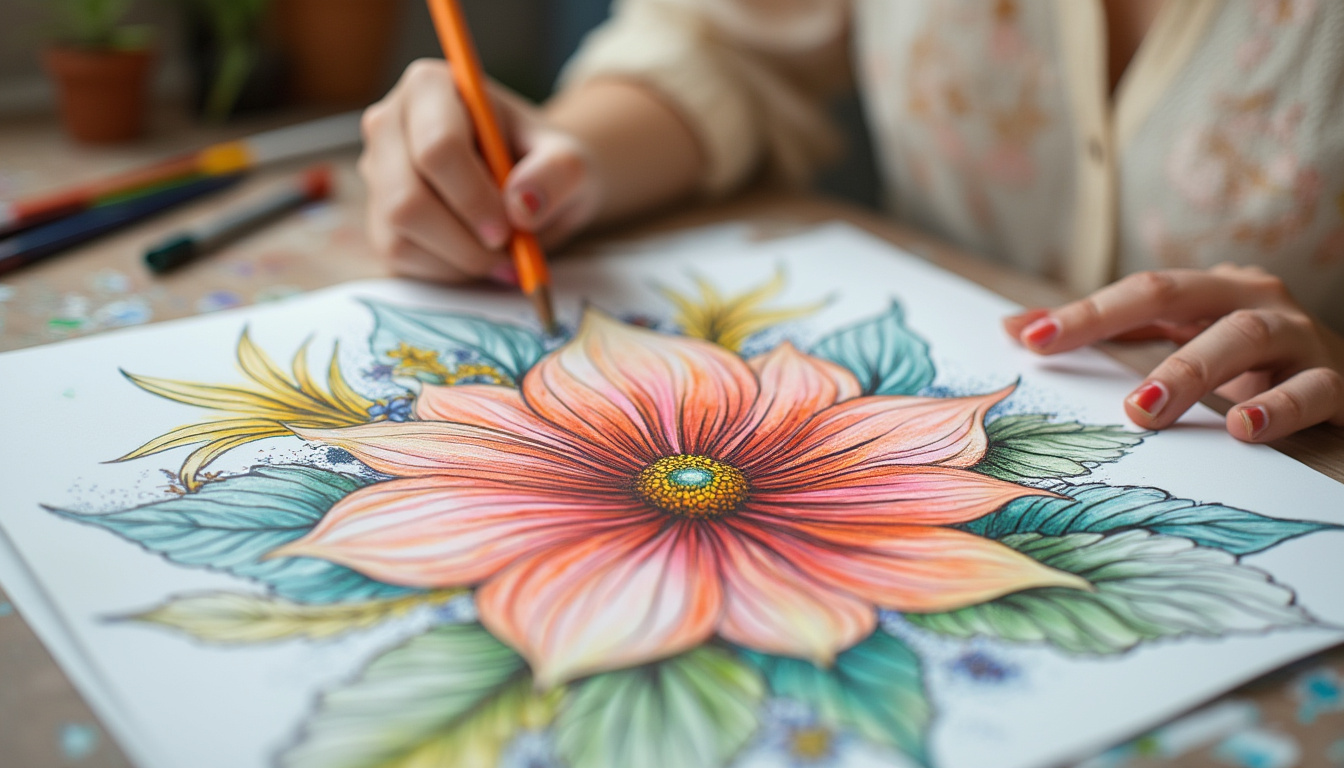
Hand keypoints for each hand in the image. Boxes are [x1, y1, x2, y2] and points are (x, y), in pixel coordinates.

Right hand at [358, 59, 601, 282]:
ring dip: (458, 258)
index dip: (474, 198)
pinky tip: (477, 256)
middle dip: (464, 238)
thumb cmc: (544, 163)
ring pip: (398, 232)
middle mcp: (389, 123)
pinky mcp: (377, 215)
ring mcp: (376, 171)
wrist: (533, 183)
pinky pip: (398, 256)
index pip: (437, 148)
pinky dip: (446, 269)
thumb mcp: (570, 161)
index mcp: (430, 86)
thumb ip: (558, 173)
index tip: (511, 225)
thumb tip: (521, 205)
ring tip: (500, 253)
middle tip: (507, 249)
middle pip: (406, 198)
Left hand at [1003, 265, 1343, 441]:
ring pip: (1242, 336)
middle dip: (1120, 325)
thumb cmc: (1250, 360)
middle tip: (1059, 354)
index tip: (1028, 339)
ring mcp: (1298, 336)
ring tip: (1147, 409)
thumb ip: (1107, 334)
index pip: (1137, 292)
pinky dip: (1277, 406)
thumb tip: (1014, 329)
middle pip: (1180, 297)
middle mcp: (1252, 300)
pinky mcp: (1336, 380)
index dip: (1083, 313)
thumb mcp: (1180, 339)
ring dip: (1190, 371)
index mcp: (1209, 290)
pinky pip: (1310, 390)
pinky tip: (1244, 427)